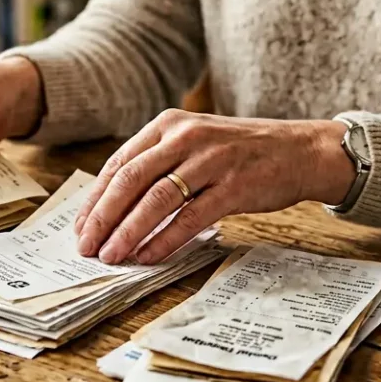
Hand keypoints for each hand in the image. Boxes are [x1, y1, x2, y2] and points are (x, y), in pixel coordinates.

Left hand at [72, 109, 355, 264]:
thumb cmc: (240, 153)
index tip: (81, 228)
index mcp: (168, 125)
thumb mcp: (193, 144)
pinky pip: (189, 217)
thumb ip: (157, 165)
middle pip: (129, 180)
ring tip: (112, 257)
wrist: (299, 150)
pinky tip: (148, 256)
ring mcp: (210, 160)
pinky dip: (164, 239)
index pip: (119, 164)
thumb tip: (113, 208)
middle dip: (102, 218)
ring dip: (127, 232)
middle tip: (87, 248)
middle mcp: (185, 137)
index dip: (95, 200)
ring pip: (155, 199)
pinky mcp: (233, 185)